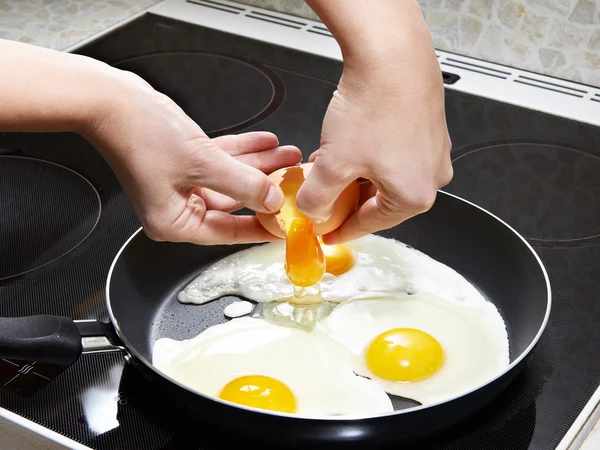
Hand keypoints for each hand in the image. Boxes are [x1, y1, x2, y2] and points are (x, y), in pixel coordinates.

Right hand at [85, 73, 300, 244]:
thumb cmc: (141, 136)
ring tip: (287, 154)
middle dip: (266, 185)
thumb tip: (273, 201)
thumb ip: (243, 185)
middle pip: (233, 202)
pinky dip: (240, 152)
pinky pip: (218, 161)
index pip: (229, 232)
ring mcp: (179, 184)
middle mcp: (177, 208)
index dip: (261, 226)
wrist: (110, 99)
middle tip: (294, 177)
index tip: (286, 222)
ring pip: (229, 178)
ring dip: (258, 165)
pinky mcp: (181, 162)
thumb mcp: (203, 165)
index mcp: (175, 223)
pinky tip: (265, 143)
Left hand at [295, 16, 452, 243]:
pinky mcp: (428, 129)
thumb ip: (318, 199)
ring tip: (328, 167)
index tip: (327, 233)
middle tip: (323, 199)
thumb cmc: (373, 107)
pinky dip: (369, 156)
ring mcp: (433, 151)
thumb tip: (314, 212)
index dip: (342, 230)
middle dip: (346, 199)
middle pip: (380, 201)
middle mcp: (431, 177)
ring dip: (355, 176)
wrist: (392, 55)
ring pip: (385, 176)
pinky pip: (395, 154)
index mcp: (414, 196)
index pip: (370, 224)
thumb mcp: (334, 165)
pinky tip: (348, 144)